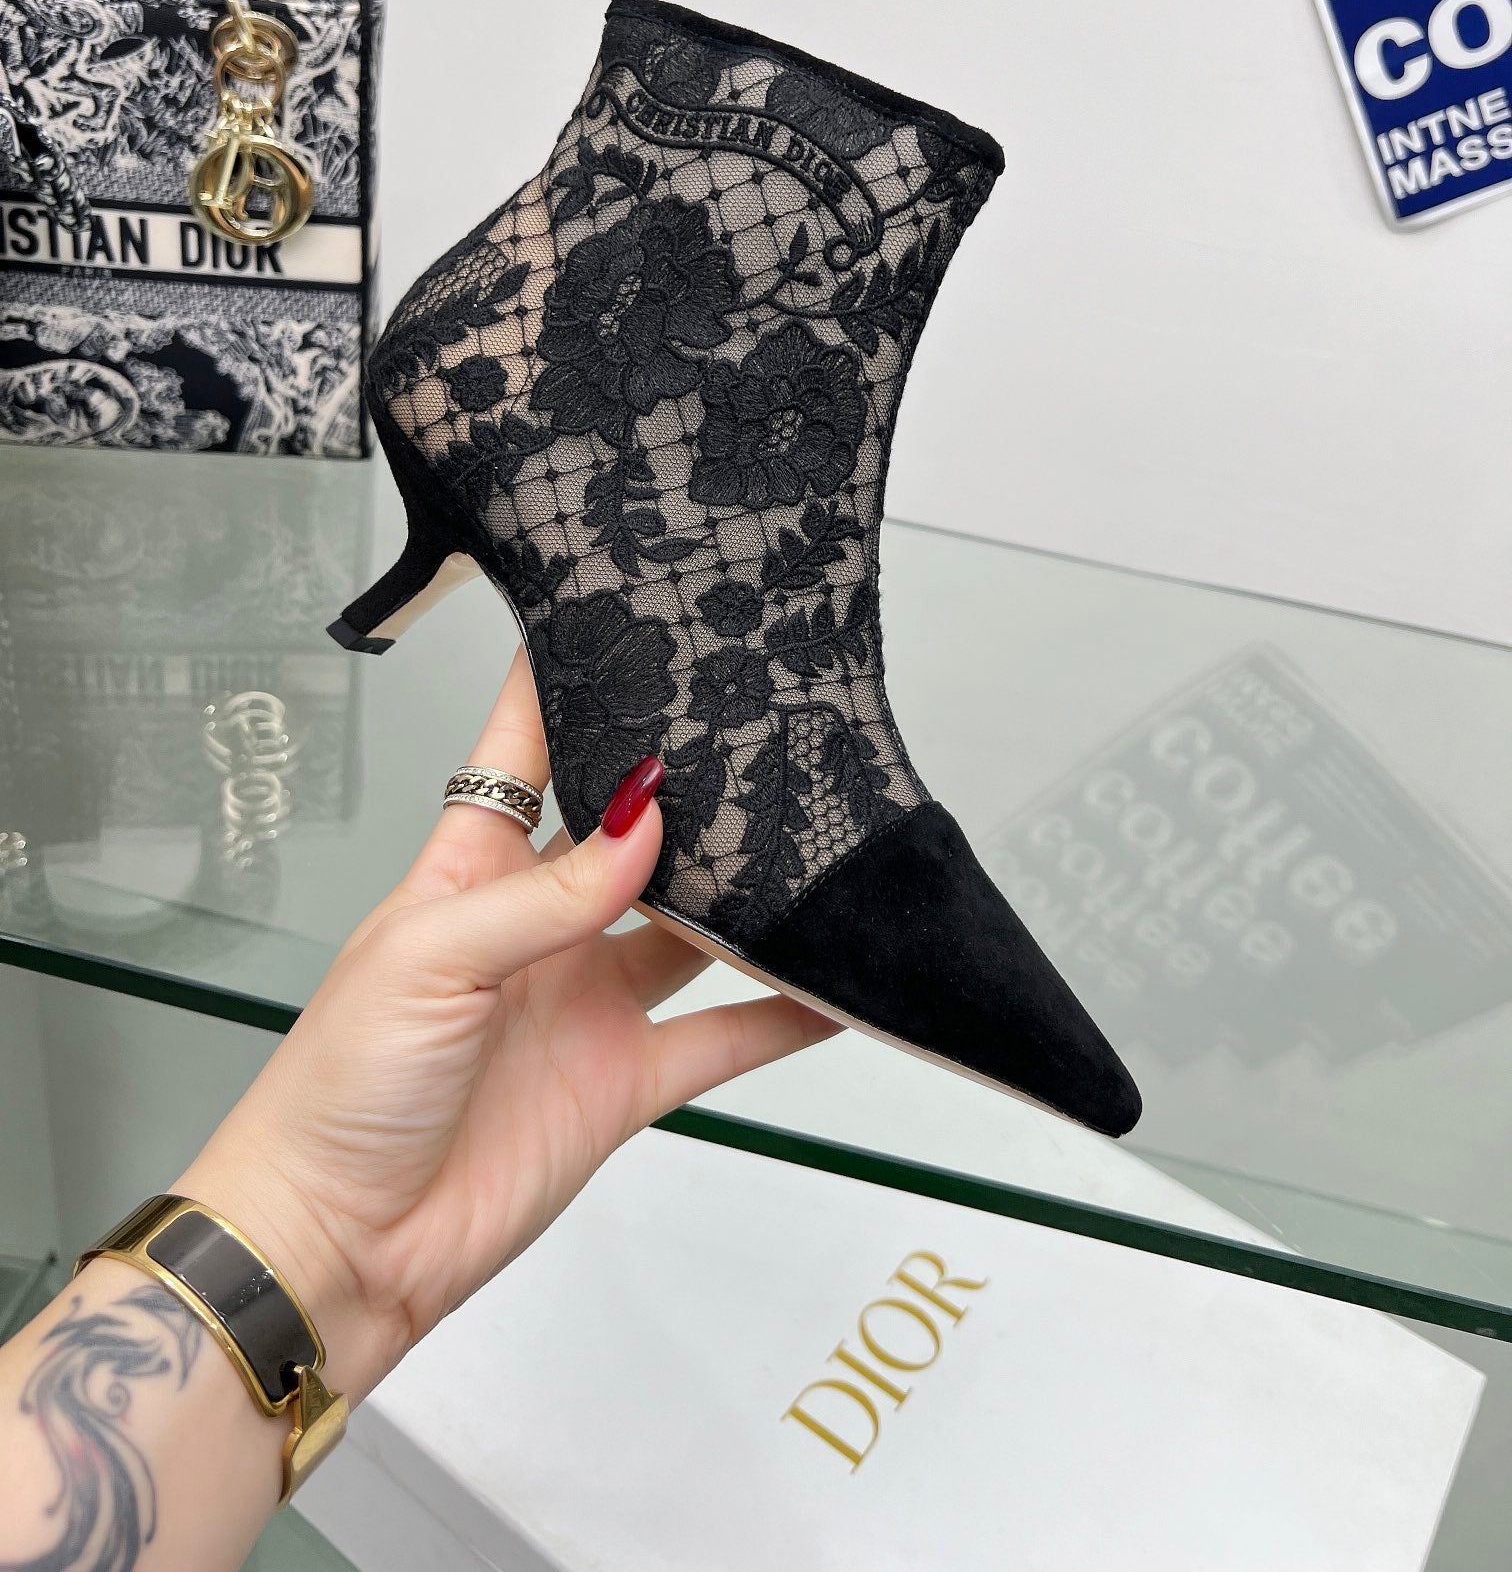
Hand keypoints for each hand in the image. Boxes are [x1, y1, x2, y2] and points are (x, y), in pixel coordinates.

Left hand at [177, 648, 835, 1399]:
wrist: (341, 1247)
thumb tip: (645, 817)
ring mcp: (587, 998)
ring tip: (822, 839)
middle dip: (689, 782)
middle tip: (766, 727)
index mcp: (471, 866)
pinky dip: (783, 1013)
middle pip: (630, 828)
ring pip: (691, 926)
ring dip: (749, 893)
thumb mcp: (429, 959)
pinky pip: (722, 1037)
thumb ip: (545, 894)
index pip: (524, 749)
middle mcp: (539, 921)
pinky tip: (839, 984)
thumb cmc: (343, 1085)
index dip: (569, 682)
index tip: (630, 615)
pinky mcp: (623, 1081)